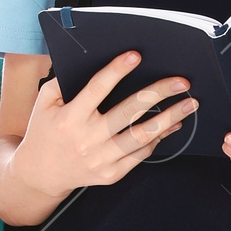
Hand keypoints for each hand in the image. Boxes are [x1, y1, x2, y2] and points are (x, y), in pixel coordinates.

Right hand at [9, 52, 195, 202]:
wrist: (41, 175)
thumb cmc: (45, 132)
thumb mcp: (44, 104)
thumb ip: (62, 82)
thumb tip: (87, 61)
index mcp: (71, 117)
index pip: (97, 89)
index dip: (116, 71)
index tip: (135, 56)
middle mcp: (88, 138)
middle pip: (129, 112)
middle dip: (159, 93)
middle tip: (181, 82)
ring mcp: (102, 158)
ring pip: (142, 136)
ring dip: (170, 118)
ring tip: (189, 104)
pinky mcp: (112, 174)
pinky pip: (141, 154)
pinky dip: (160, 139)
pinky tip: (173, 125)